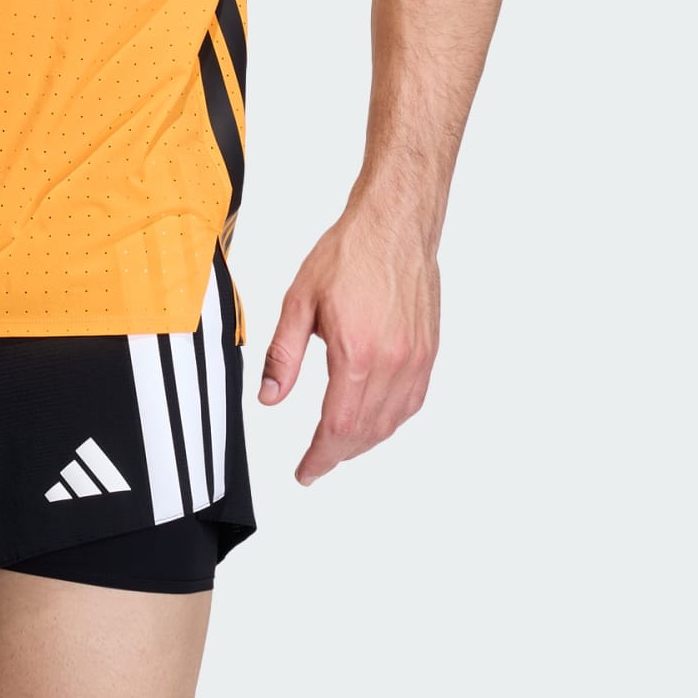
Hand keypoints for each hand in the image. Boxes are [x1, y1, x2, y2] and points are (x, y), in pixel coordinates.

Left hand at [256, 209, 439, 486]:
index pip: (337, 427)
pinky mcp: (429, 351)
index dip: (319, 457)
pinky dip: (390, 421)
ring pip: (391, 422)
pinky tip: (374, 420)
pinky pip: (412, 403)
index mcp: (356, 353)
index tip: (305, 472)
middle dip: (337, 453)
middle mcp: (393, 362)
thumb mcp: (300, 300)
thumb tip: (269, 396)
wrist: (395, 225)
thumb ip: (283, 354)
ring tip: (338, 446)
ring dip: (363, 442)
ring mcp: (416, 359)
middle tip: (315, 462)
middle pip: (364, 431)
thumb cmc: (349, 253)